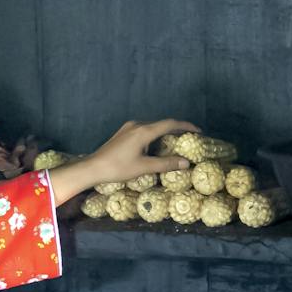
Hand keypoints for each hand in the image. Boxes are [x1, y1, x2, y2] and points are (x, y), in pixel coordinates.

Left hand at [48, 119, 198, 203]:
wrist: (93, 167)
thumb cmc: (118, 168)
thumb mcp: (144, 167)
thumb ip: (166, 164)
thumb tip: (186, 163)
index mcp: (144, 131)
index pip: (170, 123)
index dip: (186, 126)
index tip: (198, 130)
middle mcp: (137, 125)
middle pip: (162, 123)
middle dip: (177, 129)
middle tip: (190, 137)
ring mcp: (128, 128)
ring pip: (152, 127)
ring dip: (165, 132)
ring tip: (176, 141)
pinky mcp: (123, 133)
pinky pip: (144, 130)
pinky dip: (154, 135)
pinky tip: (156, 145)